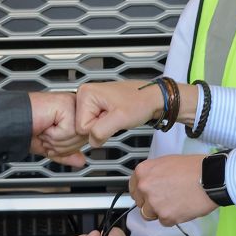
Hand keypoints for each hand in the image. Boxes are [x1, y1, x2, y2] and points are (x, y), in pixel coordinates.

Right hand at [29, 91, 86, 166]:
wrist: (12, 122)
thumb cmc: (26, 128)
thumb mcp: (50, 146)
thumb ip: (66, 154)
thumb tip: (80, 161)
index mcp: (73, 114)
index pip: (84, 139)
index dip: (66, 145)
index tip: (51, 135)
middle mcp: (75, 107)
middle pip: (82, 139)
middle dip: (61, 144)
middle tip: (47, 133)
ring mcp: (72, 105)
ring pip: (76, 136)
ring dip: (56, 139)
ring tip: (45, 129)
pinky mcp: (66, 105)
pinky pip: (69, 131)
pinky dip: (54, 134)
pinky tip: (45, 125)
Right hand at [76, 79, 197, 147]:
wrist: (154, 98)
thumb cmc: (141, 102)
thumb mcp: (120, 118)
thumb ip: (101, 131)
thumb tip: (91, 141)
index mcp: (86, 94)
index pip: (81, 126)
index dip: (99, 128)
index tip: (112, 118)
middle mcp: (85, 95)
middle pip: (83, 127)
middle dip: (101, 128)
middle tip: (115, 117)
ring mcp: (91, 101)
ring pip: (90, 128)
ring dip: (104, 127)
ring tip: (116, 116)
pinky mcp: (97, 106)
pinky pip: (96, 125)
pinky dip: (106, 125)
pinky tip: (115, 118)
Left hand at [129, 154, 215, 226]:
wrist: (211, 177)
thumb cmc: (194, 167)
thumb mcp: (168, 162)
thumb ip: (154, 174)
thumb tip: (151, 183)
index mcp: (143, 171)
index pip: (133, 188)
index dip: (142, 192)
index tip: (149, 194)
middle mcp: (144, 187)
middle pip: (140, 203)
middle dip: (151, 203)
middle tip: (167, 198)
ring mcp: (154, 203)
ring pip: (150, 214)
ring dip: (160, 212)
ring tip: (176, 203)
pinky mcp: (166, 216)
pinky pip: (165, 222)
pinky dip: (173, 218)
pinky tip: (183, 207)